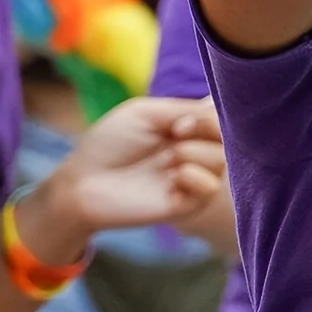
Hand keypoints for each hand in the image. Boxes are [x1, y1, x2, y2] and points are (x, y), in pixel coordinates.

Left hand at [20, 98, 226, 262]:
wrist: (83, 182)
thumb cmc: (108, 144)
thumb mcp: (145, 113)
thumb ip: (185, 109)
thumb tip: (217, 108)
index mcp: (186, 130)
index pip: (220, 119)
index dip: (210, 117)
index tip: (181, 122)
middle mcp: (194, 152)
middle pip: (228, 138)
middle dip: (207, 130)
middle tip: (177, 134)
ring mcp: (192, 178)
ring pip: (222, 162)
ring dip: (198, 154)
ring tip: (171, 159)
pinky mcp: (188, 203)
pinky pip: (211, 188)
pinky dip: (196, 178)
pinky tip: (174, 179)